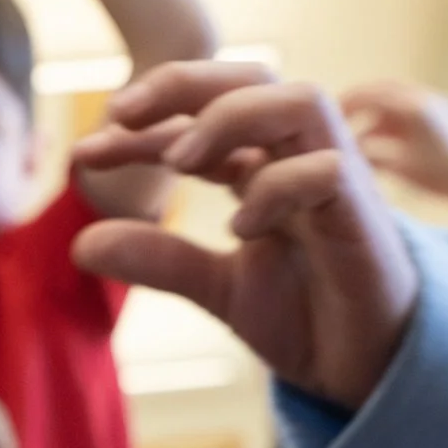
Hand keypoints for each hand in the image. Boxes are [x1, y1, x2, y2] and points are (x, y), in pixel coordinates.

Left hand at [71, 62, 419, 412]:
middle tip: (121, 113)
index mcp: (267, 166)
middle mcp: (302, 158)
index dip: (141, 128)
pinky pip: (329, 169)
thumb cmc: (307, 317)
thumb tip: (80, 244)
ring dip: (233, 117)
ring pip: (300, 99)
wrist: (367, 370)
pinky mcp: (364, 212)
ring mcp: (338, 178)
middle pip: (253, 77)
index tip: (85, 153)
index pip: (201, 119)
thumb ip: (159, 260)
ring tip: (179, 160)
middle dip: (184, 83)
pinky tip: (238, 227)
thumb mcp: (217, 288)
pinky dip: (277, 187)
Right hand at [342, 80, 447, 204]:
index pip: (368, 94)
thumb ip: (371, 153)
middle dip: (356, 106)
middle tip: (336, 124)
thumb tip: (346, 149)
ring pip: (391, 101)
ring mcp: (432, 104)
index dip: (344, 105)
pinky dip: (387, 123)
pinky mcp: (438, 116)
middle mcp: (422, 97)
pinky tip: (377, 143)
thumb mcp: (401, 167)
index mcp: (412, 106)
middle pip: (379, 91)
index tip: (326, 120)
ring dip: (371, 116)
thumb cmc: (444, 176)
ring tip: (354, 138)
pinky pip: (404, 111)